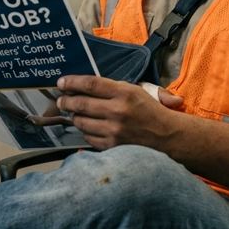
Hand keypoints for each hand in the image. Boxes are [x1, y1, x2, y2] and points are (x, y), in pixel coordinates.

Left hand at [55, 75, 182, 149]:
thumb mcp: (136, 90)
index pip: (90, 84)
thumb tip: (83, 86)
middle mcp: (117, 111)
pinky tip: (86, 126)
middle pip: (80, 103)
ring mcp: (114, 130)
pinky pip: (88, 137)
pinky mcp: (112, 146)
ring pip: (81, 122)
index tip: (61, 82)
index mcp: (124, 92)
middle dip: (65, 101)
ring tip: (73, 113)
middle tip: (60, 100)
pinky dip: (84, 131)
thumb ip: (112, 87)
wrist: (168, 136)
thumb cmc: (150, 110)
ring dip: (73, 116)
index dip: (71, 82)